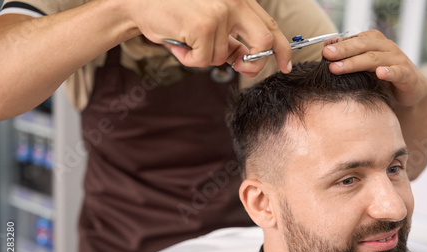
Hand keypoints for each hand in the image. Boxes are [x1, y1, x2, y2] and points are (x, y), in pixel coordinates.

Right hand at [126, 0, 291, 75]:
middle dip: (254, 64)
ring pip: (223, 57)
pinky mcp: (204, 26)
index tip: (286, 64)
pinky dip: (188, 59)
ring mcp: (220, 12)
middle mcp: (234, 1)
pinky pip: (203, 61)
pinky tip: (178, 42)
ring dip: (202, 57)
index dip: (282, 49)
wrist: (140, 2)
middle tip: (241, 70)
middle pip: (263, 42)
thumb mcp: (210, 22)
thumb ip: (231, 38)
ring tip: (186, 40)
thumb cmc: (175, 13)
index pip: (271, 25)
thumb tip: (243, 59)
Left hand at [322, 30, 426, 107]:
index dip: (339, 44)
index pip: (355, 39)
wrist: (410, 90)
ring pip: (374, 59)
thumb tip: (326, 47)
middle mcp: (386, 48)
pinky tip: (380, 73)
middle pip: (362, 46)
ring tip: (338, 68)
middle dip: (343, 50)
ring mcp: (397, 60)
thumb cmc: (383, 78)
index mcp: (375, 42)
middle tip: (327, 55)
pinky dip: (389, 72)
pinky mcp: (407, 75)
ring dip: (355, 63)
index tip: (323, 50)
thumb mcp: (364, 66)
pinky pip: (397, 72)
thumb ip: (348, 57)